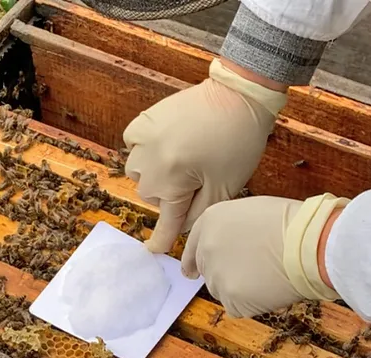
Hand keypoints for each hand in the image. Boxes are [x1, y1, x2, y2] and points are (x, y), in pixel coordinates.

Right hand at [123, 58, 286, 252]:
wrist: (237, 95)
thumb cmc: (237, 143)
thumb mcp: (224, 189)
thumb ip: (198, 214)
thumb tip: (179, 226)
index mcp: (171, 181)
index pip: (165, 221)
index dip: (162, 239)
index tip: (154, 250)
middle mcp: (150, 162)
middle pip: (150, 196)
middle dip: (168, 195)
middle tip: (194, 180)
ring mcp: (143, 138)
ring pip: (138, 172)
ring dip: (155, 174)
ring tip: (180, 162)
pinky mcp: (144, 120)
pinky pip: (133, 146)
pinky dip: (145, 151)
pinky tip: (166, 145)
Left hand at [181, 194, 348, 317]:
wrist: (309, 244)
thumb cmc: (292, 224)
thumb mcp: (252, 212)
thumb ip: (231, 230)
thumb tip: (227, 249)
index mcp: (211, 221)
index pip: (193, 247)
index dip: (192, 262)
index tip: (191, 272)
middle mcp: (207, 249)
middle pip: (207, 271)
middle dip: (224, 274)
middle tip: (250, 272)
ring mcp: (217, 276)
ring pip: (221, 291)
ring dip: (238, 289)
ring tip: (266, 275)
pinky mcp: (231, 299)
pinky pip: (236, 307)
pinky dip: (250, 304)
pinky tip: (268, 289)